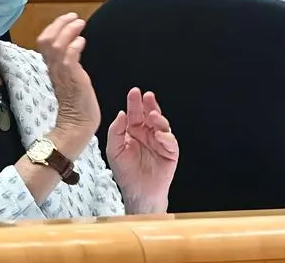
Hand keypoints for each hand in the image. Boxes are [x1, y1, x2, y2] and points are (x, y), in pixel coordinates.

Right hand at [36, 13, 100, 133]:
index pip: (45, 41)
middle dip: (60, 24)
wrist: (76, 126)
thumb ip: (68, 63)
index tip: (67, 18)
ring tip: (80, 24)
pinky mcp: (72, 80)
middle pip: (46, 40)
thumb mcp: (69, 78)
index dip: (54, 26)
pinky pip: (68, 58)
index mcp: (52, 68)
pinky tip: (82, 42)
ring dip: (69, 31)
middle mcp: (53, 69)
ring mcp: (62, 74)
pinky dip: (74, 46)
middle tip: (74, 17)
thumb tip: (74, 45)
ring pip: (57, 45)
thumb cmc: (77, 105)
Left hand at [107, 88, 178, 213]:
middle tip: (147, 96)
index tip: (134, 92)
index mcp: (133, 131)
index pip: (134, 113)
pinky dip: (165, 137)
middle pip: (150, 115)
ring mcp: (159, 142)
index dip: (135, 102)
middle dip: (149, 104)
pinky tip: (159, 135)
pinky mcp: (170, 152)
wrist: (138, 192)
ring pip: (162, 125)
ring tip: (153, 115)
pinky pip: (170, 141)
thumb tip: (121, 114)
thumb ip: (115, 131)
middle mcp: (147, 134)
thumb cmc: (125, 172)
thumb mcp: (114, 150)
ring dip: (158, 118)